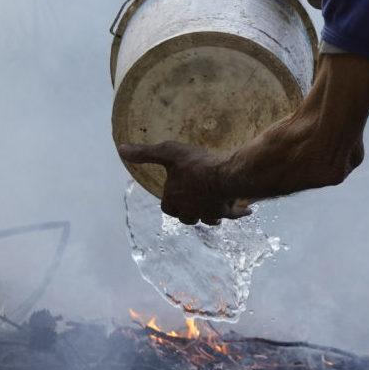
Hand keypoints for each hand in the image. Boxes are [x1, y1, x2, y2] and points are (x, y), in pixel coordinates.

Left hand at [117, 140, 253, 224]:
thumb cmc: (194, 165)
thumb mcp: (168, 153)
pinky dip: (238, 213)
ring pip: (208, 220)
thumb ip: (145, 153)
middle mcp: (191, 210)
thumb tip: (121, 149)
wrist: (224, 175)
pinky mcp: (227, 209)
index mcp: (175, 200)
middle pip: (187, 218)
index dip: (170, 202)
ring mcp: (210, 212)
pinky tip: (247, 211)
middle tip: (192, 205)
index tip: (173, 197)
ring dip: (209, 216)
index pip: (168, 207)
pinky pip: (233, 214)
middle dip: (188, 213)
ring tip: (213, 211)